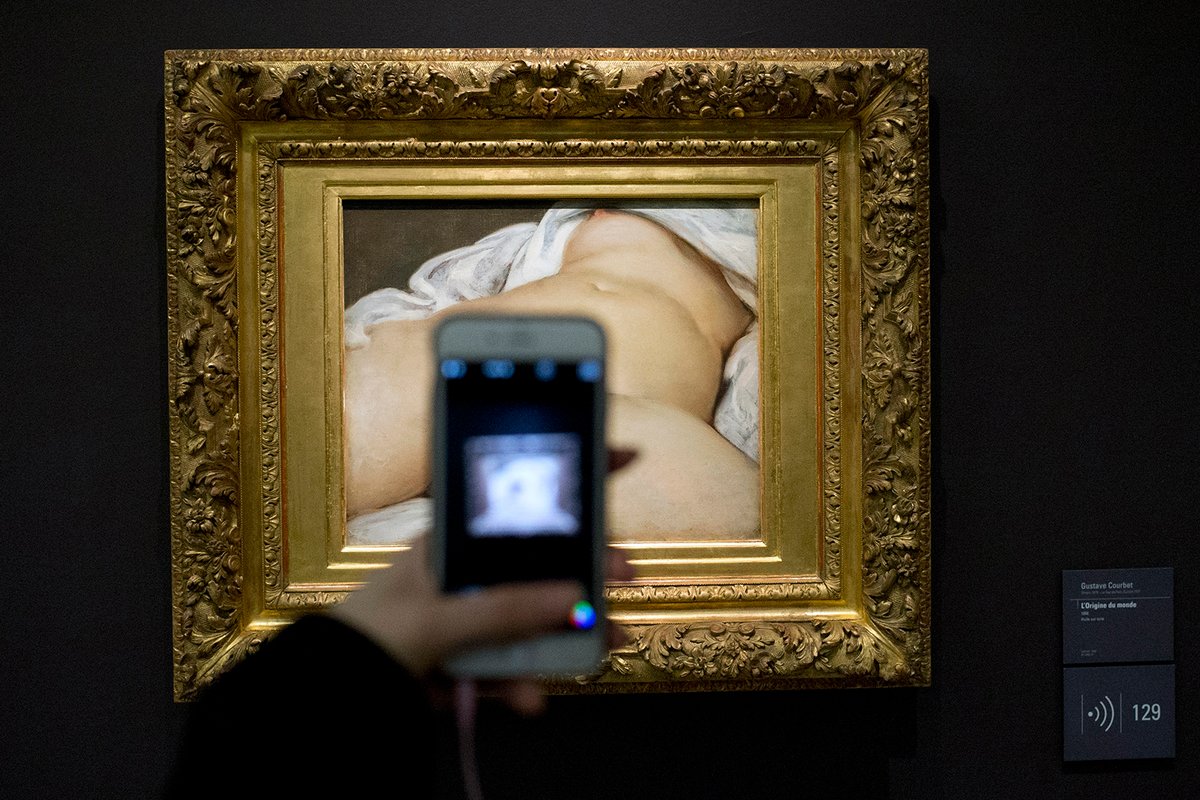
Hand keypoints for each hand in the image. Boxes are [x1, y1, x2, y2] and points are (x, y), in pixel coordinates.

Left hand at [330, 448, 636, 711]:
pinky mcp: (470, 662)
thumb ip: (505, 610)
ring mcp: (472, 618)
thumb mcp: (438, 618)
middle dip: (587, 572)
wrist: (329, 699)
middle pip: (541, 564)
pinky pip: (510, 666)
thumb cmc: (369, 636)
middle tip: (625, 577)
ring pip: (534, 618)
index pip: (519, 498)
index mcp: (455, 541)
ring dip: (568, 637)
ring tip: (604, 648)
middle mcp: (470, 573)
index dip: (567, 475)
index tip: (623, 455)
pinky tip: (529, 700)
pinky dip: (522, 684)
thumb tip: (575, 600)